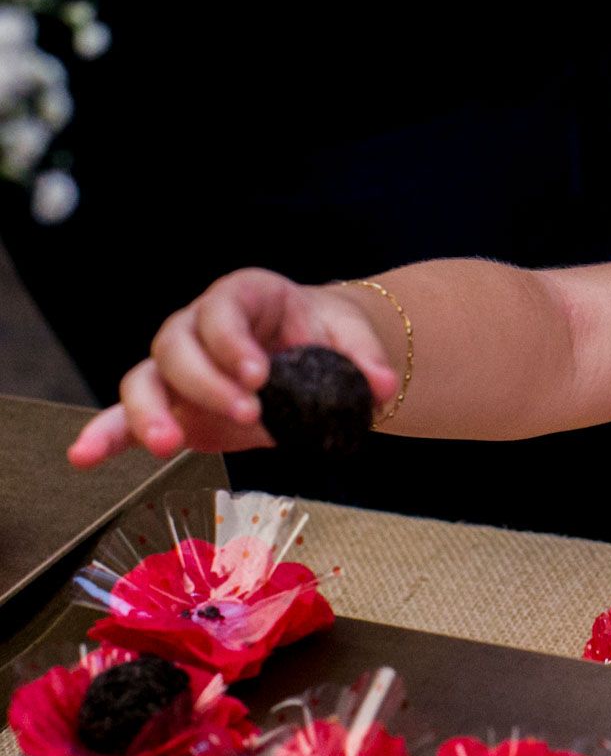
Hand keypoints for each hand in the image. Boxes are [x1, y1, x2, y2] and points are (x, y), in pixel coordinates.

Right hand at [68, 269, 398, 467]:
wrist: (315, 355)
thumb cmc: (326, 341)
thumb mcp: (351, 342)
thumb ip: (365, 361)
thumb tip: (382, 387)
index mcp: (243, 298)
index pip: (223, 310)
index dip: (233, 341)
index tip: (260, 374)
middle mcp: (198, 326)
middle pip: (178, 345)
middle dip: (207, 383)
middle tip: (248, 412)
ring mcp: (176, 366)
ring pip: (144, 379)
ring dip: (150, 413)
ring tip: (170, 446)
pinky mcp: (168, 405)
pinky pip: (124, 417)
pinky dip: (104, 435)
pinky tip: (84, 457)